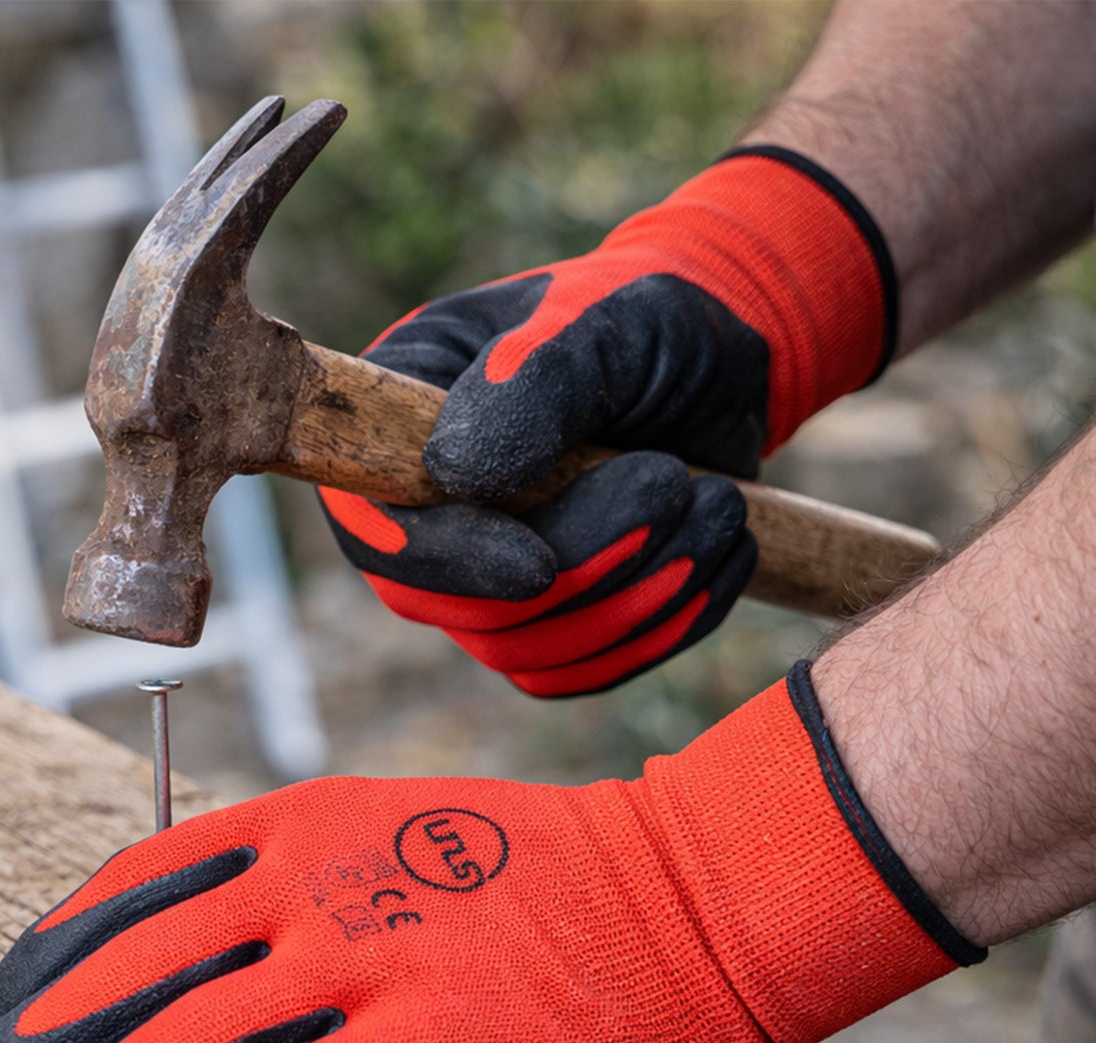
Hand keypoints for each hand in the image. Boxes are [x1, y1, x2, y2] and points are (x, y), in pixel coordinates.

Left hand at [0, 665, 968, 1042]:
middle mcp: (317, 890)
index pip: (122, 898)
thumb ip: (297, 872)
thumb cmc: (550, 872)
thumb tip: (192, 952)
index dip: (33, 978)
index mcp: (302, 826)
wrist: (693, 892)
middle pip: (125, 989)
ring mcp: (373, 974)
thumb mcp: (402, 827)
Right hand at [323, 148, 893, 691]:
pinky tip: (722, 554)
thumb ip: (527, 382)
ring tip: (718, 508)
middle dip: (582, 569)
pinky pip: (587, 671)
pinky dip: (665, 628)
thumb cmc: (646, 319)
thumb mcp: (596, 322)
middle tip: (675, 485)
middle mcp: (428, 516)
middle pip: (461, 610)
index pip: (372, 526)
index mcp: (398, 426)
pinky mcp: (555, 622)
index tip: (537, 564)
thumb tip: (454, 475)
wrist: (723, 353)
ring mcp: (488, 577)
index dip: (442, 562)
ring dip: (638, 598)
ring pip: (530, 654)